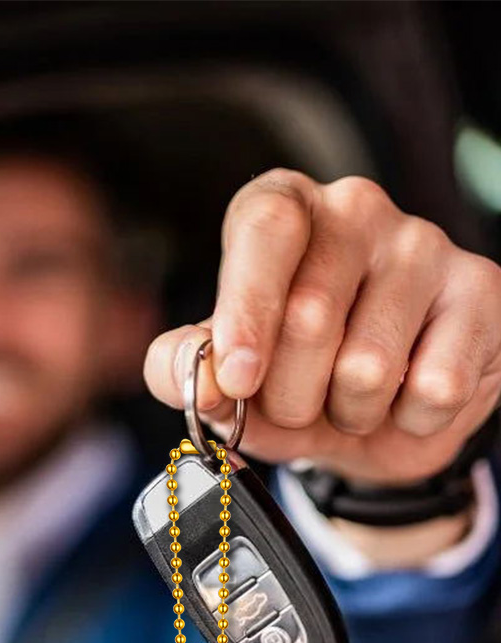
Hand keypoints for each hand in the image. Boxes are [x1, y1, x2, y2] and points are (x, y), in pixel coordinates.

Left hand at [145, 170, 500, 485]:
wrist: (377, 420)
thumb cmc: (289, 379)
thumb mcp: (222, 378)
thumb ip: (182, 370)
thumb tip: (204, 380)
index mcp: (281, 212)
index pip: (265, 229)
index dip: (246, 311)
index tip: (237, 378)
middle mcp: (354, 210)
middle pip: (310, 314)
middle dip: (287, 395)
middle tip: (294, 403)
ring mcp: (425, 245)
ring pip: (368, 365)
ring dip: (346, 414)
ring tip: (349, 399)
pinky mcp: (482, 292)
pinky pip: (433, 388)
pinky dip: (407, 421)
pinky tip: (404, 399)